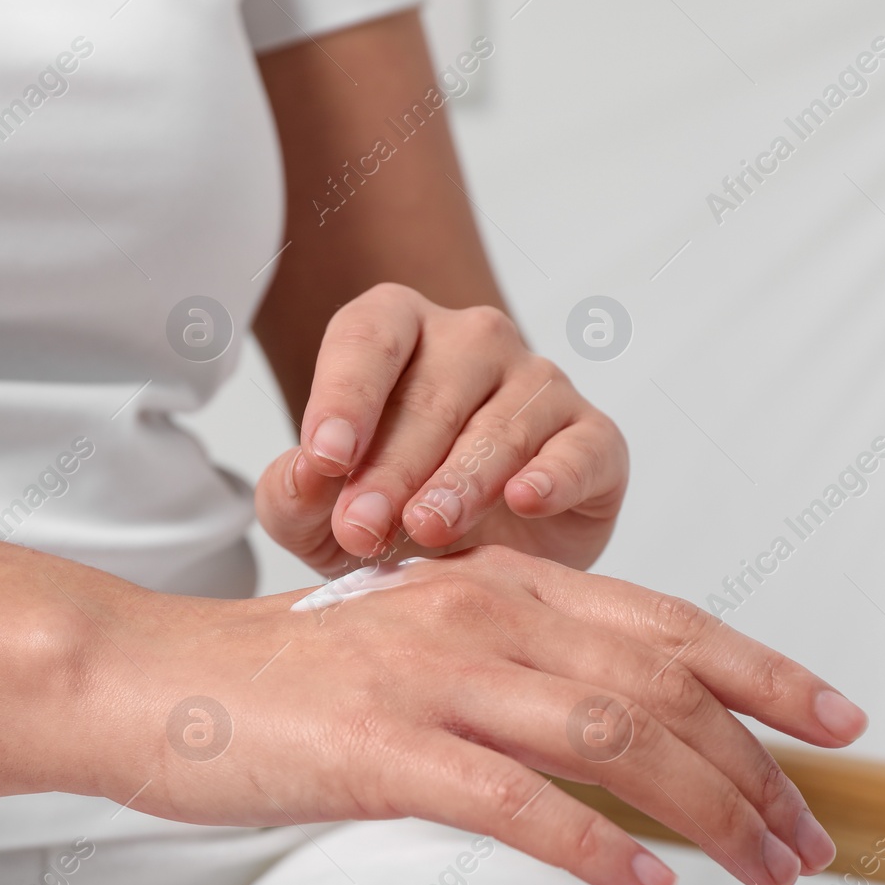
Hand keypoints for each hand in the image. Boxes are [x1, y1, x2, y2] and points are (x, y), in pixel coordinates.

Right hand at [91, 547, 868, 884]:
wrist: (156, 677)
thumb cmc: (290, 676)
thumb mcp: (426, 649)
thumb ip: (521, 677)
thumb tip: (626, 744)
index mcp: (499, 583)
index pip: (666, 623)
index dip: (766, 672)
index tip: (835, 723)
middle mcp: (480, 614)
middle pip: (662, 685)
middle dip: (758, 767)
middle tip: (811, 835)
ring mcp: (434, 676)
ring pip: (614, 736)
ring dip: (708, 810)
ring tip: (764, 868)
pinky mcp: (385, 746)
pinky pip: (520, 800)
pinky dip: (598, 848)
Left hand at [256, 284, 627, 576]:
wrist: (476, 553)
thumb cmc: (387, 511)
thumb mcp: (315, 516)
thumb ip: (290, 493)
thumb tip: (307, 475)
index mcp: (399, 331)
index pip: (370, 338)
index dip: (345, 396)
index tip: (326, 457)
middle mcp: (474, 342)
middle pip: (432, 392)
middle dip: (393, 466)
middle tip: (362, 526)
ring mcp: (540, 383)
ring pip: (502, 424)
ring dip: (461, 480)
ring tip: (428, 528)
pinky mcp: (594, 438)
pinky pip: (580, 448)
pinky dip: (554, 475)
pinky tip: (524, 500)